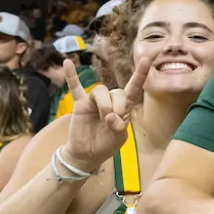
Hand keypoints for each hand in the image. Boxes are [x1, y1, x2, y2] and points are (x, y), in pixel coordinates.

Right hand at [63, 56, 148, 171]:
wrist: (87, 154)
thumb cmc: (106, 144)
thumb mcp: (118, 138)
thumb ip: (118, 127)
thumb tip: (110, 117)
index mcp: (124, 107)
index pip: (134, 88)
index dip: (140, 74)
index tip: (146, 59)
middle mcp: (110, 101)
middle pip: (117, 92)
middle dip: (118, 106)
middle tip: (113, 121)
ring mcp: (94, 102)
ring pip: (100, 91)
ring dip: (104, 104)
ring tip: (104, 117)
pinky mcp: (80, 105)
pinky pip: (75, 88)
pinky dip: (71, 76)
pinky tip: (67, 64)